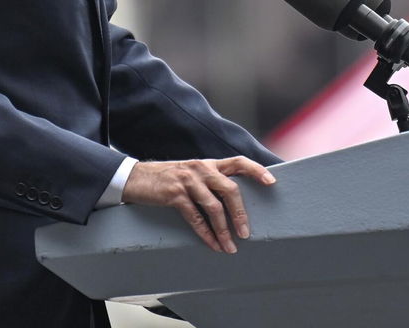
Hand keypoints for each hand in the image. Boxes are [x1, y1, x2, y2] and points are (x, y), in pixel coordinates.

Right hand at [122, 157, 275, 253]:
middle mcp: (202, 169)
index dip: (257, 170)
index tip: (272, 182)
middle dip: (240, 213)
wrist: (136, 178)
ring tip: (230, 246)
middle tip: (247, 233)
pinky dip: (206, 233)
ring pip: (214, 207)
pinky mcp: (175, 194)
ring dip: (224, 230)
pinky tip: (212, 244)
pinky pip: (195, 218)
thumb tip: (233, 198)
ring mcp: (188, 181)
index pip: (239, 162)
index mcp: (209, 163)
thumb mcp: (192, 172)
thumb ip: (211, 180)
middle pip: (230, 189)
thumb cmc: (168, 177)